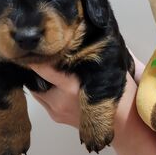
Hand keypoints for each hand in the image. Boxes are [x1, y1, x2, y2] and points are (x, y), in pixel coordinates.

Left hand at [29, 51, 144, 129]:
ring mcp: (55, 111)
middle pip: (33, 78)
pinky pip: (41, 99)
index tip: (31, 43)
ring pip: (34, 89)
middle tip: (36, 50)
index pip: (42, 67)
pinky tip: (50, 78)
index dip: (34, 55)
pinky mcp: (55, 117)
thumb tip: (83, 29)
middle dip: (34, 65)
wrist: (124, 125)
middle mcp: (59, 100)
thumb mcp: (107, 69)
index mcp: (71, 86)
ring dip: (37, 76)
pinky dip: (42, 87)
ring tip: (43, 62)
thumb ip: (91, 53)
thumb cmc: (120, 92)